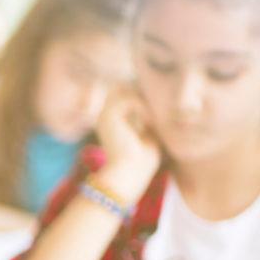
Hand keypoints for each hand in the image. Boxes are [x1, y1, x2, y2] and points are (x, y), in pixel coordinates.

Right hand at [94, 85, 161, 200]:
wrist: (130, 174)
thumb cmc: (141, 159)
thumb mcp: (147, 132)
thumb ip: (147, 115)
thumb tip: (156, 101)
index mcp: (109, 118)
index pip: (124, 92)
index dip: (142, 95)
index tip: (155, 111)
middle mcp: (103, 114)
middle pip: (123, 86)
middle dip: (142, 93)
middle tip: (155, 110)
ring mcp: (103, 114)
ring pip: (124, 89)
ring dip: (143, 99)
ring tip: (152, 117)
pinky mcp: (108, 117)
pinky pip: (128, 98)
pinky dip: (142, 106)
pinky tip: (149, 121)